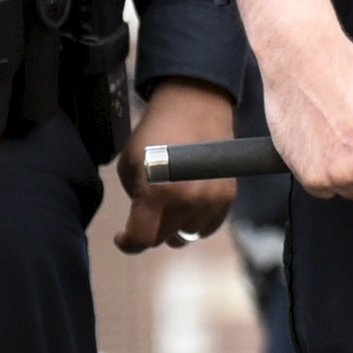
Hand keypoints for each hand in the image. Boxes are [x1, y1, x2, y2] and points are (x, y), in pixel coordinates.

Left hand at [113, 82, 237, 249]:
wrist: (195, 109)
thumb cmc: (155, 135)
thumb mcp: (129, 166)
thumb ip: (136, 199)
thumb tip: (146, 220)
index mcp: (158, 194)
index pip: (143, 239)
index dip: (128, 243)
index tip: (123, 238)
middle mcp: (189, 201)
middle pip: (165, 239)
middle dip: (151, 232)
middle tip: (145, 218)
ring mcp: (212, 200)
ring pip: (189, 235)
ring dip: (176, 227)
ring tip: (169, 210)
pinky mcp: (229, 196)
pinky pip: (210, 225)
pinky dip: (197, 222)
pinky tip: (188, 206)